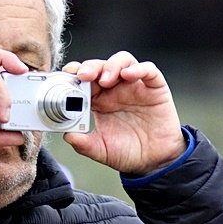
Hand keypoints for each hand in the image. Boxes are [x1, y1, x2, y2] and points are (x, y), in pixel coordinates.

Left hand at [62, 51, 185, 175]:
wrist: (154, 162)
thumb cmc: (129, 152)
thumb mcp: (101, 150)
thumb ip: (84, 144)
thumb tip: (68, 136)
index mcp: (100, 101)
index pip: (85, 80)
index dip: (75, 74)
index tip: (66, 76)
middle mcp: (116, 90)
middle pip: (101, 66)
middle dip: (90, 66)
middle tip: (83, 75)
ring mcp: (135, 87)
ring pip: (123, 61)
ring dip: (112, 65)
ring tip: (106, 79)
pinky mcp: (155, 88)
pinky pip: (149, 71)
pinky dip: (139, 68)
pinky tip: (129, 75)